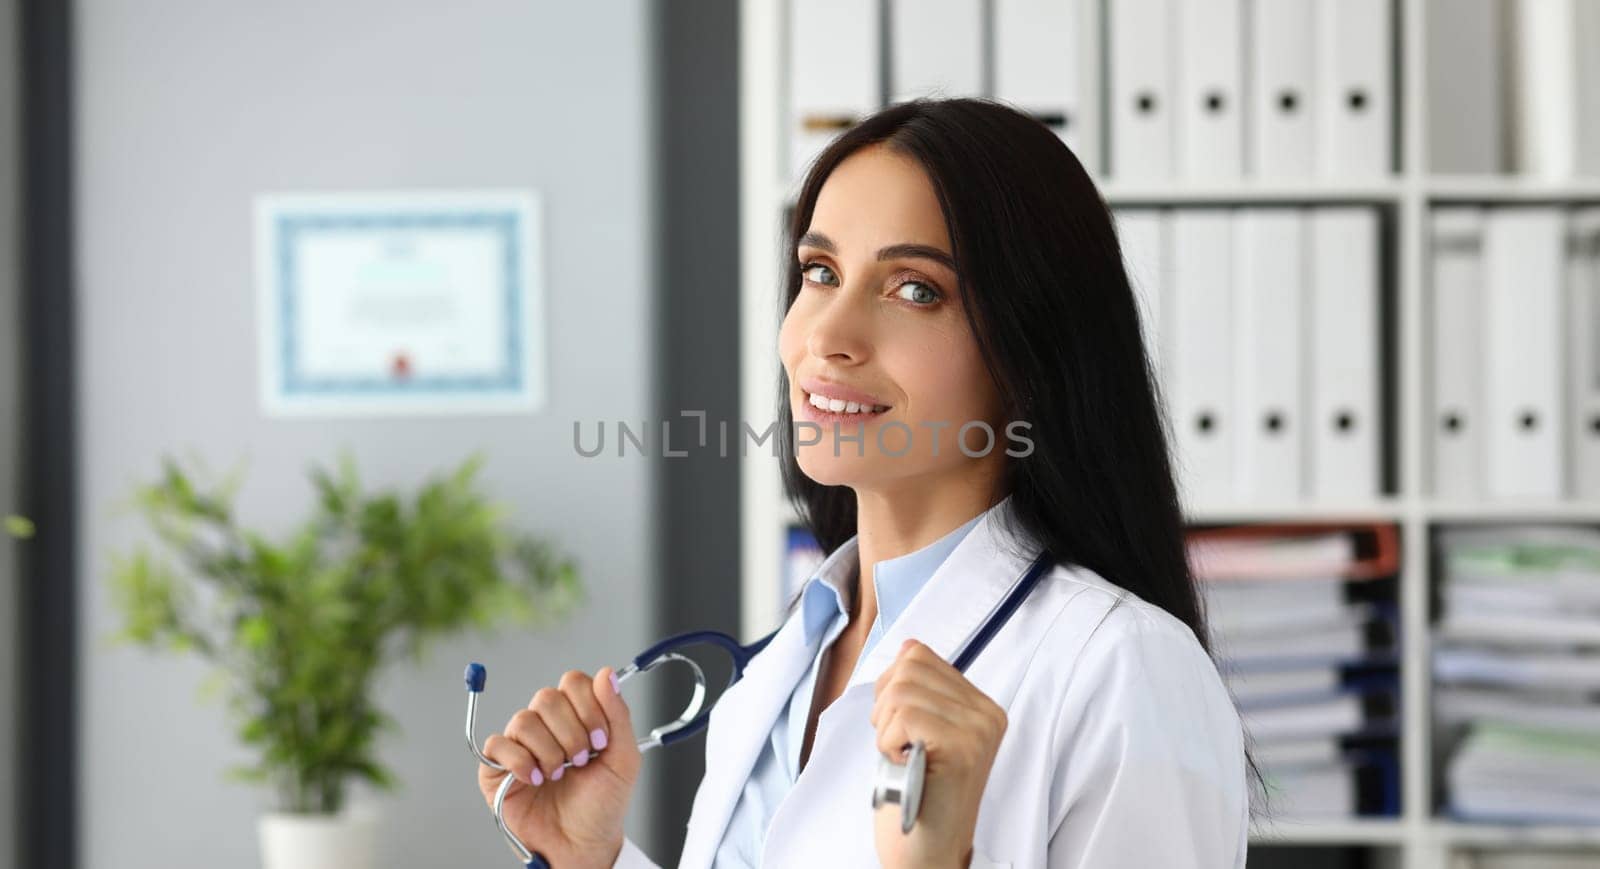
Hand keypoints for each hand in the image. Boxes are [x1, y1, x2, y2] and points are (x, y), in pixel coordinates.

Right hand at [478, 667, 641, 868]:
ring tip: (558, 775)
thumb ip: (617, 714)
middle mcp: (547, 726)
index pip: (574, 683)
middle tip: (580, 761)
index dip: (588, 706)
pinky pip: (497, 744)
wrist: (583, 844)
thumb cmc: (602, 805)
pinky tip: (536, 779)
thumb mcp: (623, 759)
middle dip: (570, 732)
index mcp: (577, 717)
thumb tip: (606, 673)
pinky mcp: (497, 767)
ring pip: (524, 720)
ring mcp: (521, 744)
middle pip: (548, 697)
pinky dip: (520, 761)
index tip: (601, 739)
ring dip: (548, 751)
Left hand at [870, 639, 1006, 868]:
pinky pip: (905, 715)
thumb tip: (910, 646)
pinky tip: (905, 763)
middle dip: (885, 706)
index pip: (921, 656)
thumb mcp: (918, 733)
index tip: (898, 723)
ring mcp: (978, 730)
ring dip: (886, 727)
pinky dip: (890, 741)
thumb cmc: (918, 796)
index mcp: (980, 706)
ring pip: (903, 690)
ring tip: (902, 756)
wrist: (927, 850)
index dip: (891, 686)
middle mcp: (987, 714)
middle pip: (908, 668)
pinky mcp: (963, 747)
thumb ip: (920, 691)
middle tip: (898, 744)